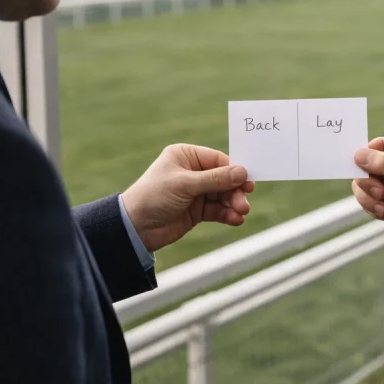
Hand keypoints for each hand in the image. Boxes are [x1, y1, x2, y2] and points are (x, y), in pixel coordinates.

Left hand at [121, 144, 254, 251]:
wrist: (135, 228)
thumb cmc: (154, 196)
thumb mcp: (185, 184)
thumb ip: (215, 179)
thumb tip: (242, 172)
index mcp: (186, 156)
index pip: (218, 160)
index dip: (235, 171)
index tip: (249, 182)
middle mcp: (192, 172)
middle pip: (224, 179)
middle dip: (235, 191)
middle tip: (244, 203)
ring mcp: (195, 192)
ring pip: (223, 195)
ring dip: (233, 204)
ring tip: (241, 212)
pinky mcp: (197, 210)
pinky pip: (217, 209)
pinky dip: (227, 214)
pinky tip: (235, 220)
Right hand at [352, 137, 383, 253]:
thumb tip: (359, 154)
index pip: (378, 145)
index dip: (367, 155)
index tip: (361, 167)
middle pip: (365, 165)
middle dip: (368, 182)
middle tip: (380, 193)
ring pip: (362, 184)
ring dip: (369, 198)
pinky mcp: (382, 201)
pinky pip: (365, 200)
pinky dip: (373, 209)